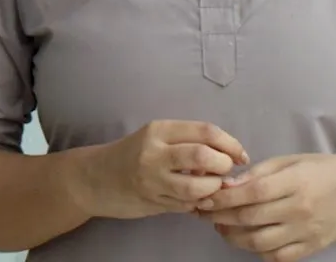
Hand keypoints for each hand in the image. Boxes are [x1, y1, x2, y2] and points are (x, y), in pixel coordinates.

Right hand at [74, 120, 250, 220]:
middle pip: (204, 157)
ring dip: (214, 189)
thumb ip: (188, 141)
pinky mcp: (152, 202)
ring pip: (198, 187)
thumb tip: (228, 153)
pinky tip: (197, 199)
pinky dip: (200, 203)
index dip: (231, 144)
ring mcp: (152, 180)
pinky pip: (187, 205)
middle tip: (226, 171)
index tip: (240, 154)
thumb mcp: (157, 136)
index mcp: (159, 130)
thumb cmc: (132, 153)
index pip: (206, 132)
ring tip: (212, 186)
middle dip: (224, 166)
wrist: (95, 178)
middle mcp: (155, 154)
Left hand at [193, 153, 335, 260]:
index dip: (223, 198)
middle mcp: (300, 209)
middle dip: (220, 217)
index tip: (205, 197)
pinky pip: (277, 257)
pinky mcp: (311, 248)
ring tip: (222, 227)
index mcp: (295, 181)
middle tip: (204, 213)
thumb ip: (258, 173)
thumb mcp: (290, 161)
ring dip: (233, 237)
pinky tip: (247, 239)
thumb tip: (227, 185)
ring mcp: (306, 232)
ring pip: (259, 243)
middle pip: (250, 219)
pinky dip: (257, 251)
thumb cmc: (322, 170)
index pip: (251, 193)